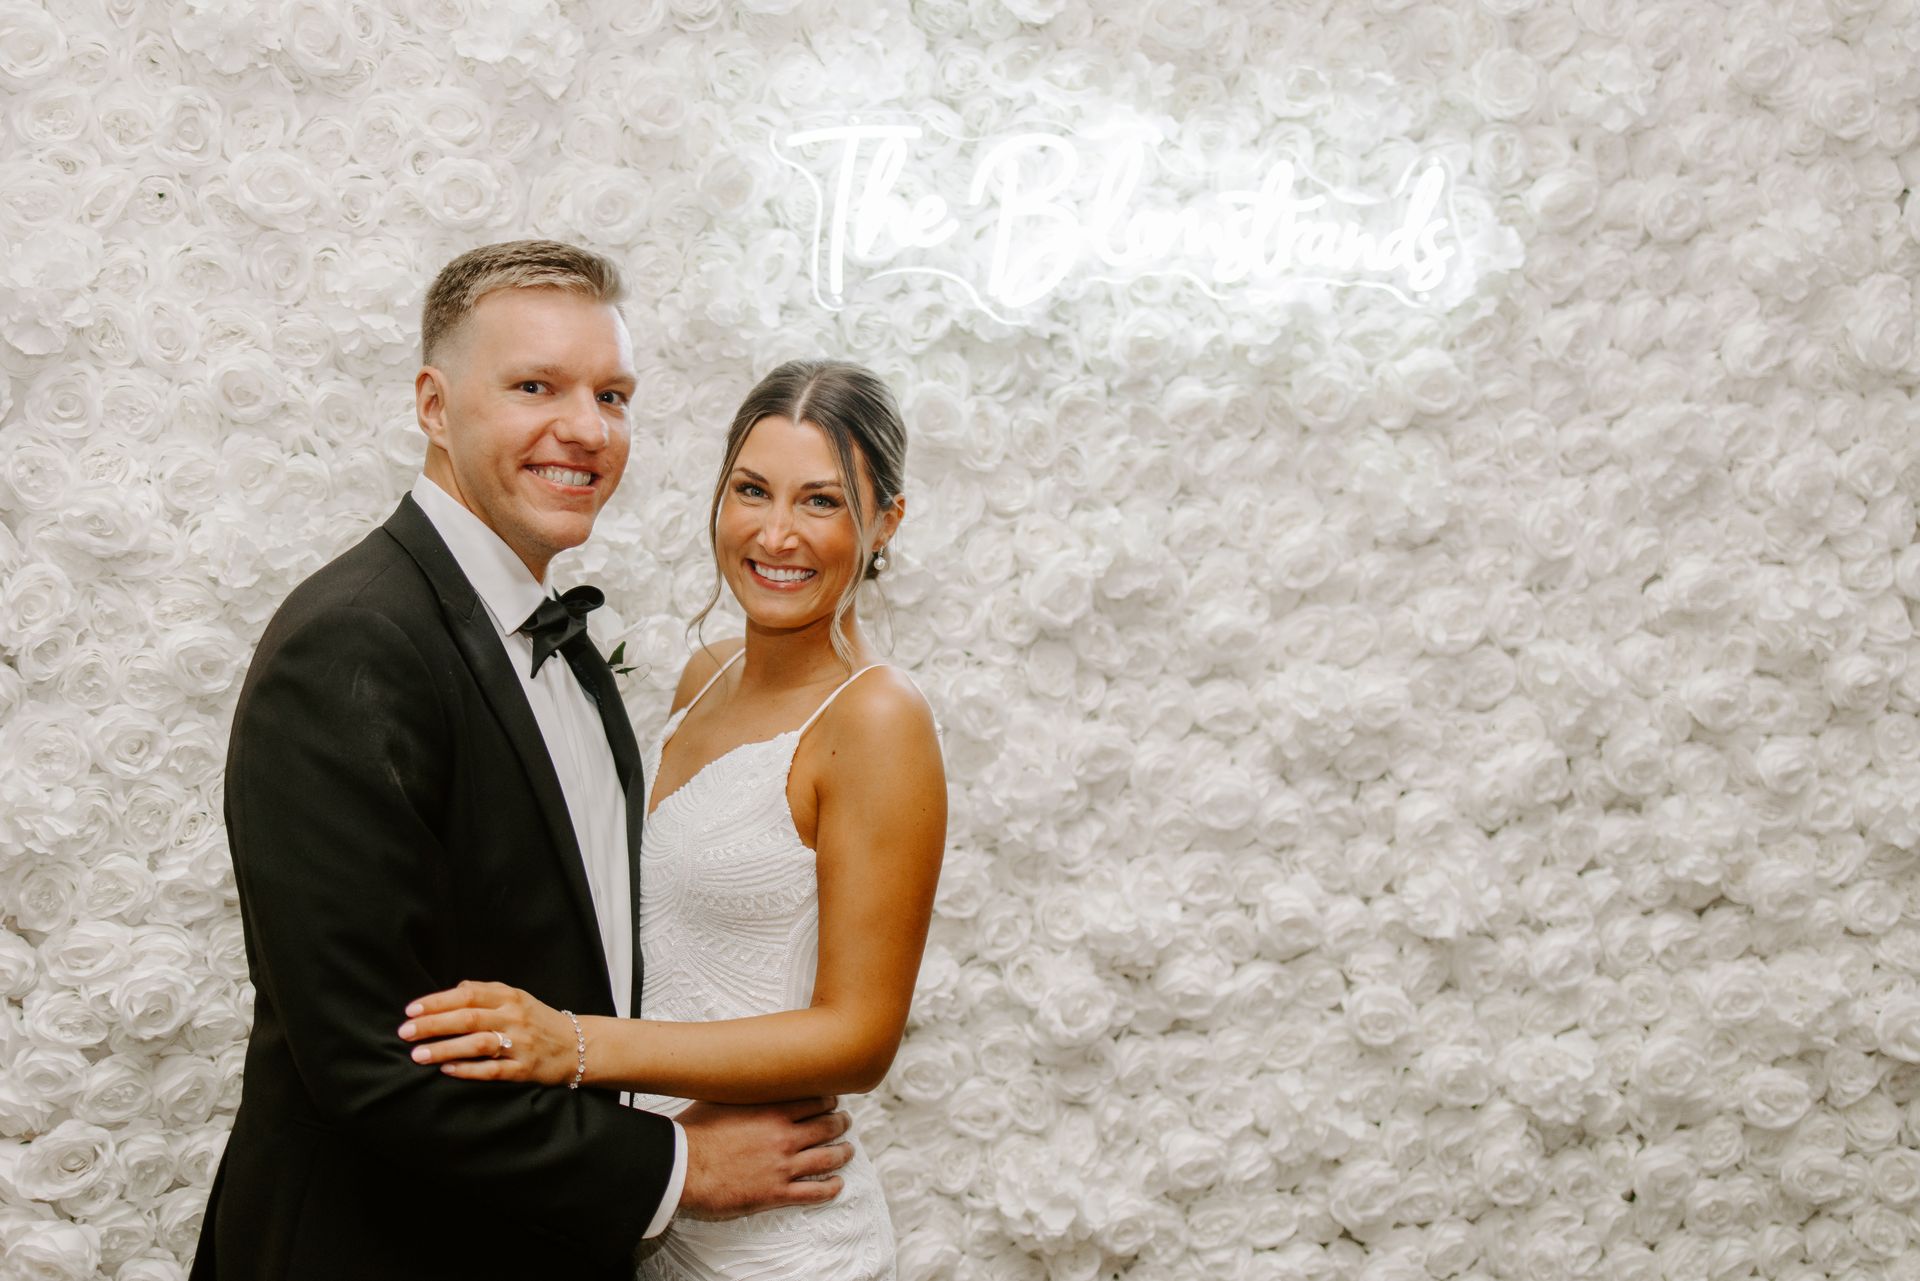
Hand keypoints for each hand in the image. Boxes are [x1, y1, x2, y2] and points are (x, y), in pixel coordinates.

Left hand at [397, 980, 578, 1085]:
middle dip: (433, 1025)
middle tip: (405, 1032)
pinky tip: (447, 1071)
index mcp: (510, 997)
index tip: (410, 1010)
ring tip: (418, 1055)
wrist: (578, 1045)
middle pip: (468, 1018)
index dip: (437, 1001)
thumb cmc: (539, 1020)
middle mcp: (514, 1018)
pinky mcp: (524, 1069)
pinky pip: (493, 1070)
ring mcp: (520, 1044)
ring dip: (445, 1049)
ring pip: (478, 1044)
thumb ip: (486, 991)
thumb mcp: (517, 998)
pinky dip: (468, 1070)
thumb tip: (456, 987)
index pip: (468, 995)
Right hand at [675, 1097, 853, 1220]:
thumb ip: (743, 1089)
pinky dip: (830, 1188)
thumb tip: (745, 1072)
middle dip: (840, 1123)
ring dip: (843, 1153)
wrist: (681, 1167)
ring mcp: (783, 1166)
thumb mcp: (721, 1097)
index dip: (828, 1099)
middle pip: (827, 1126)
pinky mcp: (776, 1193)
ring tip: (848, 1150)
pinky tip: (837, 1185)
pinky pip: (813, 1192)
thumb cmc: (694, 1131)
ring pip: (827, 1158)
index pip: (815, 1100)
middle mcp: (784, 1136)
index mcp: (772, 1109)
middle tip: (845, 1121)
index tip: (832, 1100)